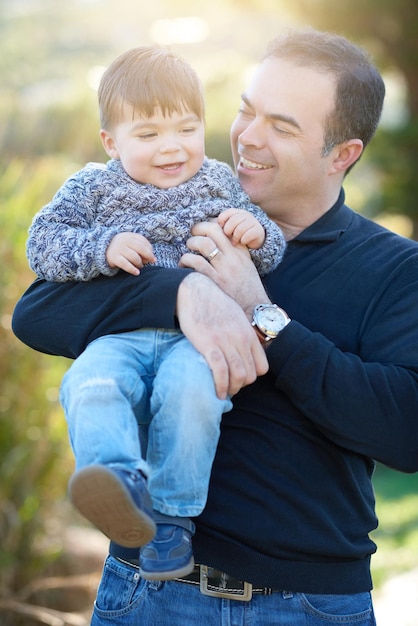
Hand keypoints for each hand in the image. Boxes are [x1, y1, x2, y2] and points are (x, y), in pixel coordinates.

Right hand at [106, 232, 155, 274]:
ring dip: (140, 263)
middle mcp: (124, 241)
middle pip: (141, 248)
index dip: (150, 250)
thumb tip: (151, 258)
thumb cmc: (121, 248)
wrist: (102, 250)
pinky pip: (125, 264)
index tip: (152, 257)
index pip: (143, 241)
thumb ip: (140, 247)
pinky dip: (132, 269)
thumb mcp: (129, 244)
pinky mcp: (114, 258)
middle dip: (148, 256)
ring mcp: (118, 249)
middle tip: (150, 262)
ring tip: (140, 266)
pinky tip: (137, 273)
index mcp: (129, 236)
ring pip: (134, 257)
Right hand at [176, 272, 267, 398]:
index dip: (251, 377)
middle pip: (250, 375)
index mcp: (249, 334)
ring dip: (231, 389)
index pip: (262, 367)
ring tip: (222, 392)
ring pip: (239, 376)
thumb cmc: (212, 304)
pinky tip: (216, 392)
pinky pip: (221, 372)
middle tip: (228, 388)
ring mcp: (226, 342)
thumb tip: (242, 350)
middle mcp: (241, 339)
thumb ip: (241, 334)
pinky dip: (220, 386)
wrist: (194, 291)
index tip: (238, 378)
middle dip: (240, 386)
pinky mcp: (209, 344)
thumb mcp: (236, 317)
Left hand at [180, 221, 270, 318]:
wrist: (254, 308)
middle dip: (198, 228)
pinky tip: (183, 264)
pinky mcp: (215, 280)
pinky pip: (196, 262)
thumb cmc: (248, 289)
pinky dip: (186, 260)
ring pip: (203, 244)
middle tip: (192, 234)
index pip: (225, 229)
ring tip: (188, 248)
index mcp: (240, 252)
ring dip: (191, 243)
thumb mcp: (246, 266)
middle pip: (213, 230)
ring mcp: (223, 268)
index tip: (203, 230)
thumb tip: (220, 243)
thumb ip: (236, 253)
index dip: (211, 224)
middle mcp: (233, 257)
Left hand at [217, 208, 264, 248]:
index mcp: (237, 212)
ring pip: (240, 229)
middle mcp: (245, 215)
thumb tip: (210, 226)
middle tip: (228, 237)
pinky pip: (247, 235)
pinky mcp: (258, 230)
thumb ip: (222, 225)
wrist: (255, 240)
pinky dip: (243, 240)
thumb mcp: (230, 228)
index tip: (221, 228)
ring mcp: (253, 221)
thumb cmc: (238, 234)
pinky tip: (242, 242)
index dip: (222, 221)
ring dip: (235, 237)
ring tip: (234, 242)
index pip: (227, 213)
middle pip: (233, 221)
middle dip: (228, 231)